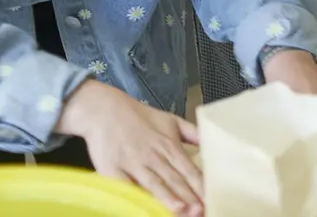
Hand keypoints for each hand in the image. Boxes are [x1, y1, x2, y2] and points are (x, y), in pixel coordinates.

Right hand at [57, 80, 203, 215]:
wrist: (104, 110)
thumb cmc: (139, 117)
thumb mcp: (171, 120)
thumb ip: (192, 133)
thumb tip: (213, 143)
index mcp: (169, 145)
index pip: (189, 169)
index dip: (200, 186)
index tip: (211, 199)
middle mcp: (154, 155)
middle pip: (175, 180)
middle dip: (189, 196)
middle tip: (202, 210)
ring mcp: (133, 164)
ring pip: (154, 184)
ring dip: (169, 198)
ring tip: (182, 210)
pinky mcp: (113, 170)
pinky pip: (127, 186)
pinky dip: (136, 196)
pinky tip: (144, 206)